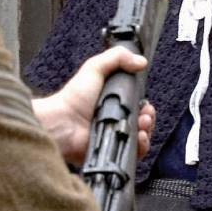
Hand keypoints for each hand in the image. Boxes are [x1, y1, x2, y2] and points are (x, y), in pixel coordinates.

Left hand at [32, 46, 151, 164]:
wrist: (63, 123)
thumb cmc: (74, 97)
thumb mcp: (94, 68)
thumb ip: (117, 58)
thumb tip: (142, 61)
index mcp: (113, 101)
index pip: (138, 105)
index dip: (145, 105)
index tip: (147, 104)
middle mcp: (115, 119)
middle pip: (142, 121)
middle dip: (148, 118)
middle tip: (145, 115)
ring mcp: (114, 135)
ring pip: (141, 137)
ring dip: (147, 130)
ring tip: (142, 124)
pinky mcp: (113, 150)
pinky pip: (134, 152)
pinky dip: (141, 146)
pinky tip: (139, 138)